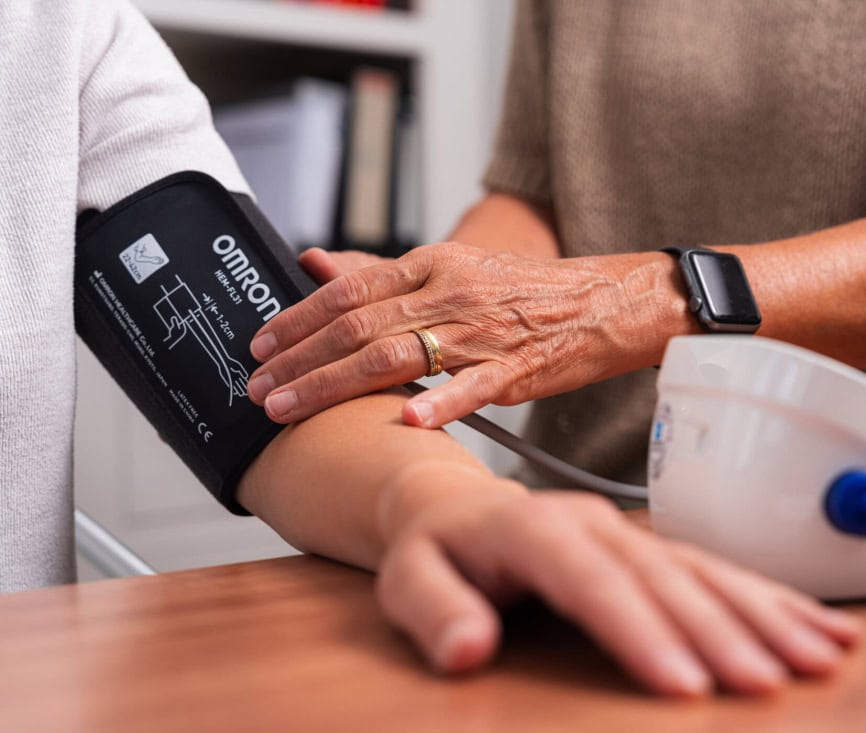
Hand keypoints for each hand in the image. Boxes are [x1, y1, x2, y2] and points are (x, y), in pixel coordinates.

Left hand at [248, 242, 685, 426]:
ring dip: (336, 385)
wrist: (603, 301)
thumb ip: (382, 273)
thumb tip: (315, 262)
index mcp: (433, 265)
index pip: (350, 291)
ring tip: (291, 409)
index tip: (260, 347)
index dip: (298, 319)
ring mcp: (483, 332)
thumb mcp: (451, 267)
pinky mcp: (516, 368)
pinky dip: (440, 404)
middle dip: (300, 360)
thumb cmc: (525, 292)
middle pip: (359, 327)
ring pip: (398, 357)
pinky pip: (473, 387)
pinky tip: (407, 420)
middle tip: (259, 389)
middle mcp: (451, 292)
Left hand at [376, 489, 861, 696]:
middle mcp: (592, 524)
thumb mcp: (408, 579)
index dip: (638, 630)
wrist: (455, 508)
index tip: (682, 685)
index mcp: (531, 527)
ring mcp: (627, 532)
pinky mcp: (650, 548)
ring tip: (821, 654)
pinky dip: (771, 599)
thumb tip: (467, 650)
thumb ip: (434, 610)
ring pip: (704, 569)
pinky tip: (820, 625)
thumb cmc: (436, 551)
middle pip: (663, 575)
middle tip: (768, 683)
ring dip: (764, 612)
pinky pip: (718, 569)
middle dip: (719, 630)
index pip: (590, 580)